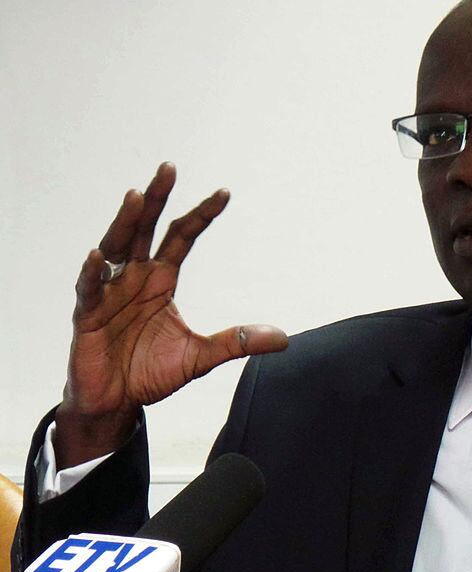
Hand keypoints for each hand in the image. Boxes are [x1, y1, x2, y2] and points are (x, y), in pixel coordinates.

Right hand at [55, 163, 287, 468]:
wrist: (116, 402)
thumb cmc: (150, 372)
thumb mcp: (201, 356)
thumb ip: (237, 342)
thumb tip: (283, 338)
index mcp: (160, 281)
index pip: (181, 238)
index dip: (200, 216)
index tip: (224, 193)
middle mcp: (133, 279)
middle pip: (145, 230)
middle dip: (157, 200)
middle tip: (169, 168)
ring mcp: (108, 294)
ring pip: (115, 248)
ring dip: (125, 223)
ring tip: (136, 197)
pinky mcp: (87, 316)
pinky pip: (89, 289)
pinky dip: (93, 273)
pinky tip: (98, 256)